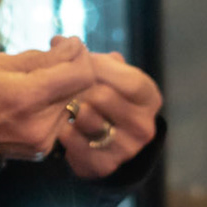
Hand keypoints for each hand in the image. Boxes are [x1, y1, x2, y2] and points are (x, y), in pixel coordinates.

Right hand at [0, 37, 96, 160]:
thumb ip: (43, 57)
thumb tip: (74, 47)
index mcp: (26, 97)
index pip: (81, 75)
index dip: (80, 54)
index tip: (65, 43)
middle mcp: (40, 123)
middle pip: (79, 89)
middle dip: (70, 67)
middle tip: (51, 53)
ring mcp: (42, 140)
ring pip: (71, 103)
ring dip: (62, 86)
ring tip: (36, 78)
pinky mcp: (41, 149)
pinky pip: (60, 119)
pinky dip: (53, 104)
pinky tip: (33, 98)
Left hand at [57, 51, 162, 178]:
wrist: (99, 142)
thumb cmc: (100, 96)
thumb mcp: (100, 73)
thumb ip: (84, 56)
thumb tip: (58, 41)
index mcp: (149, 98)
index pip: (129, 79)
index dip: (99, 68)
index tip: (77, 62)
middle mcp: (145, 125)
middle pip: (104, 97)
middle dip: (78, 87)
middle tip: (62, 83)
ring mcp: (128, 149)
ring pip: (88, 119)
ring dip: (70, 109)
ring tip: (62, 102)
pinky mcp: (106, 166)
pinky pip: (76, 143)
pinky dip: (64, 132)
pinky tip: (61, 125)